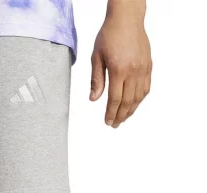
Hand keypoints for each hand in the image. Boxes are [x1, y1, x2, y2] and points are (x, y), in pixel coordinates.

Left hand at [90, 9, 151, 127]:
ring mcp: (143, 69)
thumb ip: (96, 79)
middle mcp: (133, 71)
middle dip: (121, 116)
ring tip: (123, 118)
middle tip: (115, 125)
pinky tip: (133, 105)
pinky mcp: (148, 66)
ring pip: (138, 97)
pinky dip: (140, 99)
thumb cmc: (109, 35)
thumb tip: (93, 99)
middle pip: (127, 101)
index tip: (108, 122)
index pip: (115, 99)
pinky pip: (146, 88)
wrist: (127, 18)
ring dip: (131, 110)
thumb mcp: (97, 57)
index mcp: (119, 70)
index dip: (111, 113)